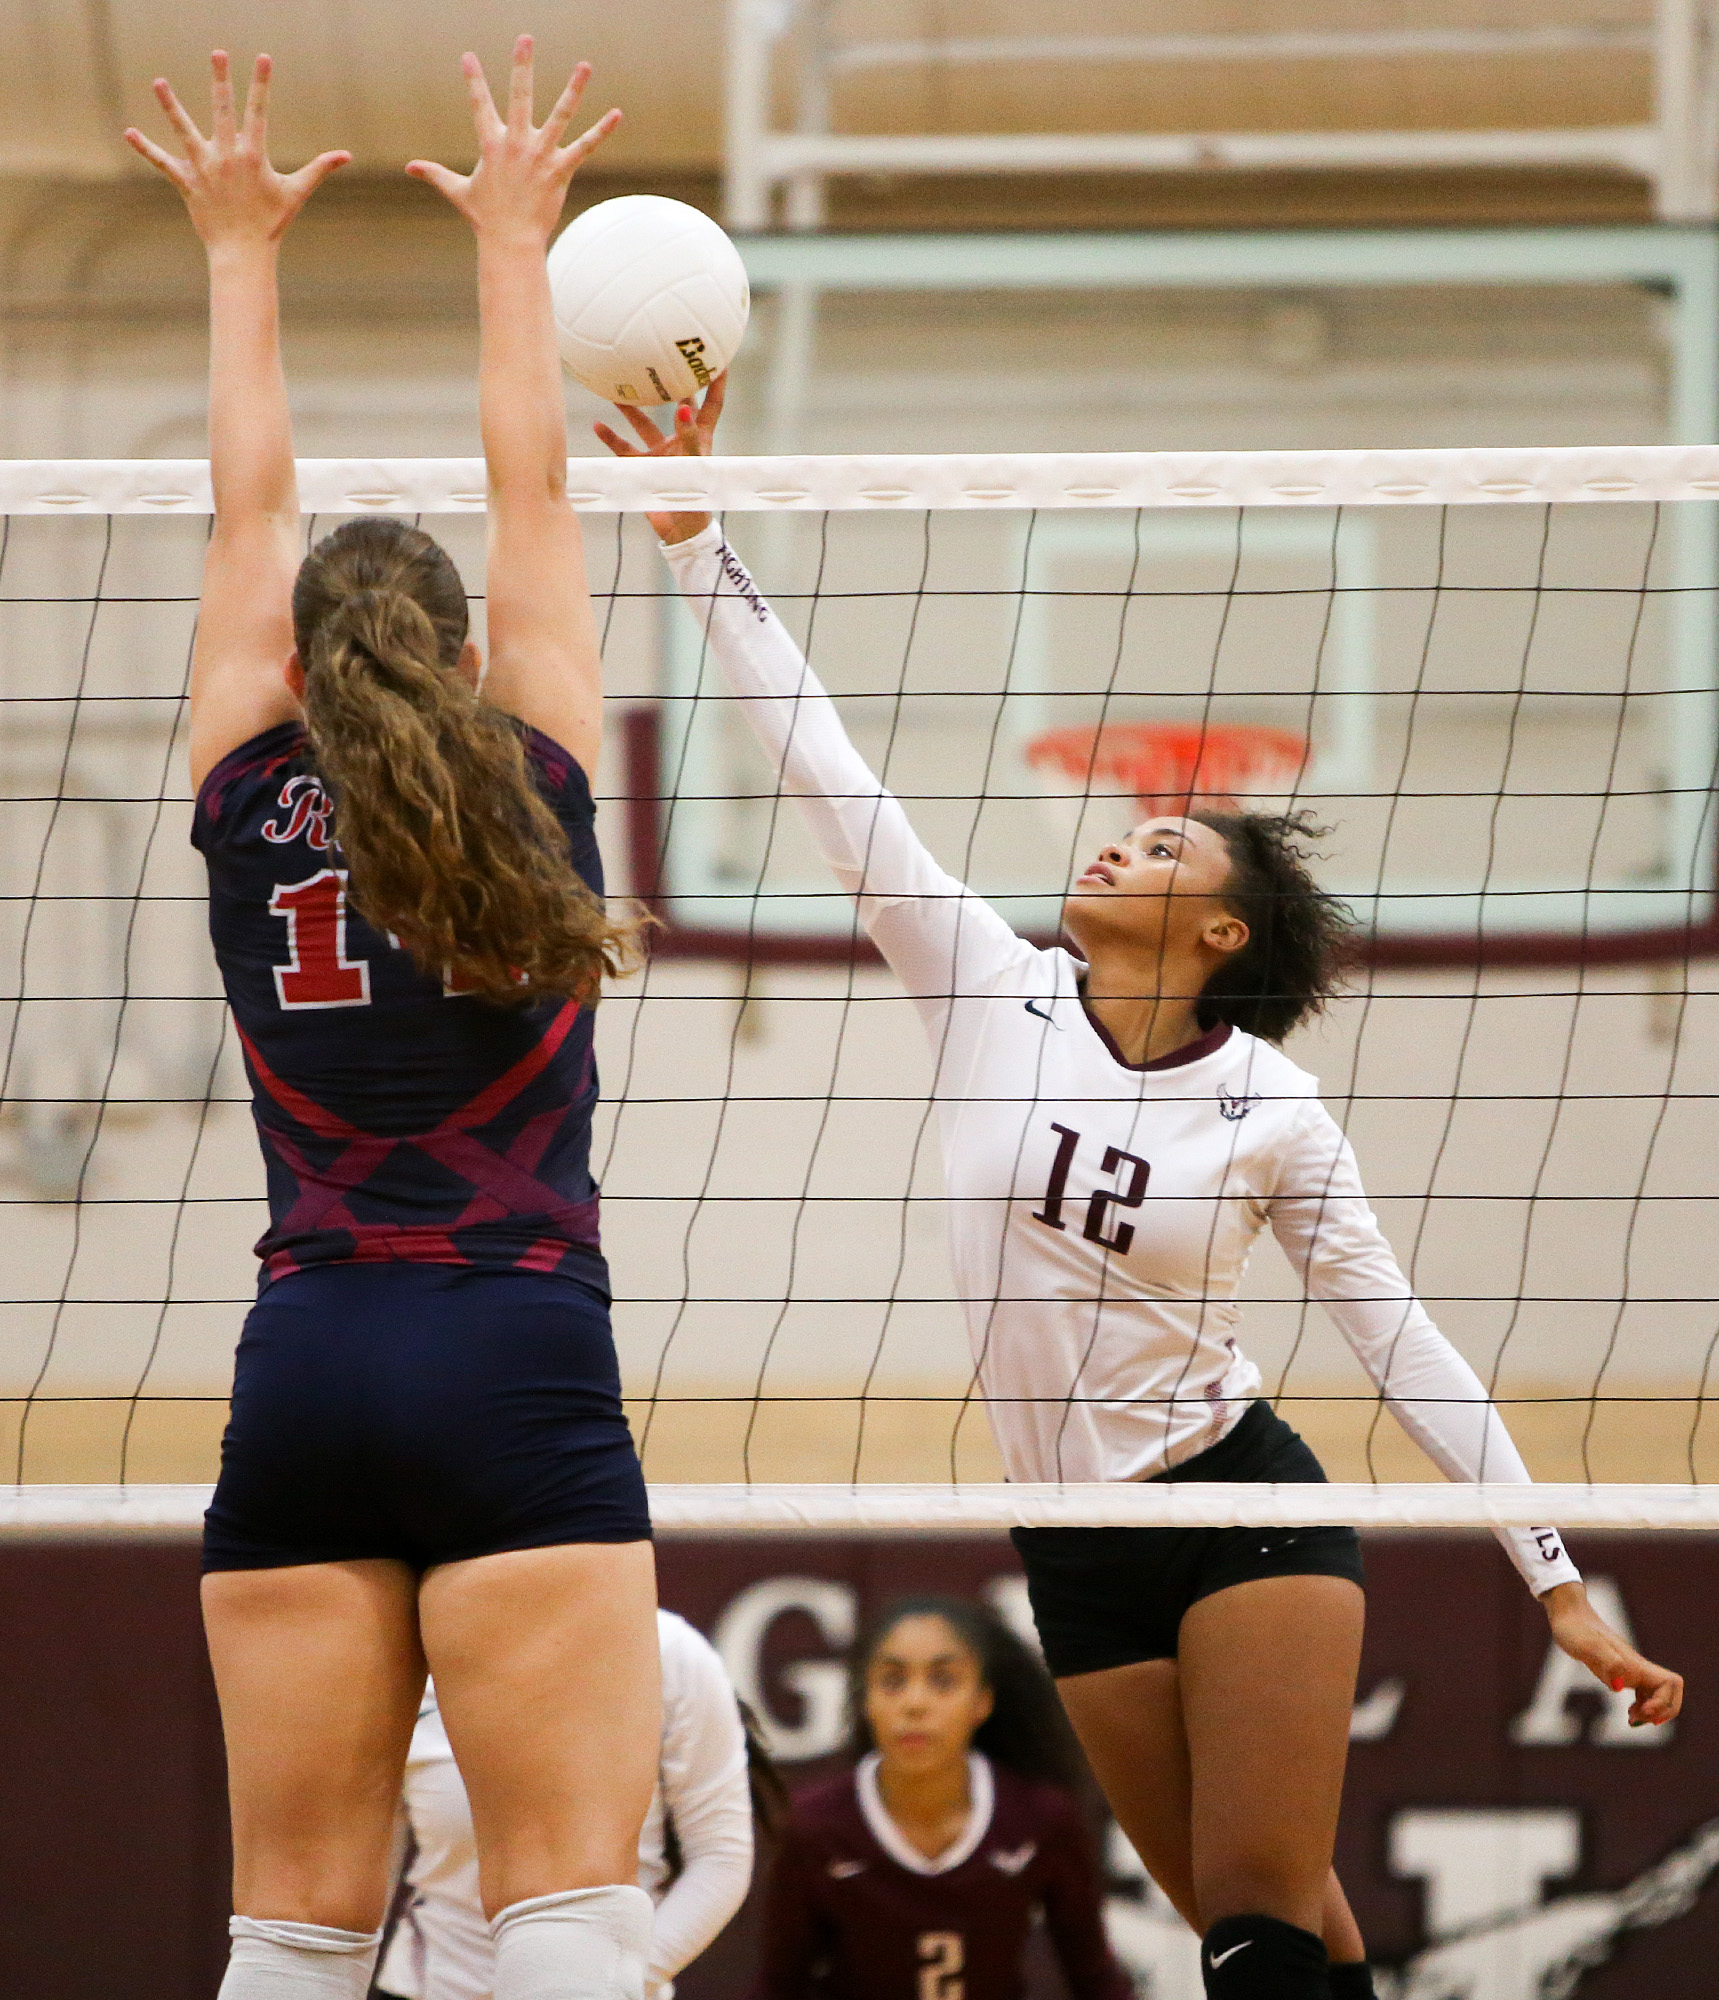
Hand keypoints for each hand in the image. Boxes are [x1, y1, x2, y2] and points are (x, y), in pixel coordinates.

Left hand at [123, 52, 348, 249]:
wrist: (243, 253)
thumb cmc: (271, 223)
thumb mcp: (296, 193)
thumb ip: (319, 169)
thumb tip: (346, 156)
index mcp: (254, 156)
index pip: (259, 112)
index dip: (262, 83)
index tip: (263, 57)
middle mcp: (227, 157)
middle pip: (223, 111)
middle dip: (221, 80)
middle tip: (218, 52)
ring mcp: (205, 168)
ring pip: (185, 130)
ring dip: (170, 105)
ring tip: (158, 81)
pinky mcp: (187, 183)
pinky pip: (163, 163)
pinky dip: (145, 149)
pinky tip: (128, 132)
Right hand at [407, 37, 619, 246]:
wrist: (511, 244)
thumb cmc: (486, 219)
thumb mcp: (458, 192)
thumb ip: (435, 174)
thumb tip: (409, 167)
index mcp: (491, 145)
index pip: (479, 105)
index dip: (473, 80)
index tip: (467, 56)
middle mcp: (517, 145)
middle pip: (520, 96)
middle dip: (522, 66)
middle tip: (525, 37)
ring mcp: (540, 156)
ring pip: (560, 116)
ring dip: (573, 89)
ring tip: (585, 64)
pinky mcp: (560, 171)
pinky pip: (585, 147)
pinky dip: (601, 131)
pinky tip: (616, 114)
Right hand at [593, 372, 726, 543]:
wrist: (681, 531)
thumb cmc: (697, 500)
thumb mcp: (695, 465)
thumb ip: (688, 438)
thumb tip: (684, 408)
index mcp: (700, 438)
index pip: (711, 405)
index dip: (717, 383)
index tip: (721, 357)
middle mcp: (679, 440)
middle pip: (674, 406)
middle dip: (668, 385)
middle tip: (658, 359)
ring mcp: (660, 452)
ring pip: (643, 423)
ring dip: (630, 408)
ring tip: (617, 389)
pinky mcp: (643, 467)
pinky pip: (624, 448)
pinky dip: (611, 438)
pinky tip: (597, 425)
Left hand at [1540, 1580, 1682, 1726]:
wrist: (1567, 1615)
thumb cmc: (1575, 1629)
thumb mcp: (1587, 1646)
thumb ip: (1608, 1663)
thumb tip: (1620, 1687)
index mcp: (1635, 1663)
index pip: (1670, 1684)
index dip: (1663, 1703)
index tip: (1641, 1710)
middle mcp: (1637, 1667)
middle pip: (1671, 1693)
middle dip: (1661, 1711)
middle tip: (1636, 1718)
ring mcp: (1631, 1669)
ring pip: (1658, 1695)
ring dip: (1652, 1712)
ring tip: (1631, 1719)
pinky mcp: (1621, 1672)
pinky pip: (1644, 1694)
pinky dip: (1642, 1708)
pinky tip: (1629, 1713)